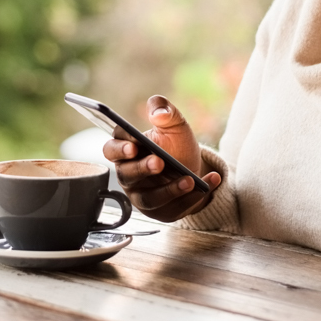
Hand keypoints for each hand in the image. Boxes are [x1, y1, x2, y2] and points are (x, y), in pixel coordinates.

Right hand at [101, 95, 221, 222]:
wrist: (194, 167)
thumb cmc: (176, 144)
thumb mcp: (174, 123)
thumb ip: (164, 109)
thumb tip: (159, 112)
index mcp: (126, 150)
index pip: (112, 149)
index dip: (120, 149)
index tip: (134, 146)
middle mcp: (129, 175)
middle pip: (127, 175)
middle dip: (142, 169)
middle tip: (159, 162)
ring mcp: (142, 196)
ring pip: (149, 198)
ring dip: (170, 190)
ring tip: (190, 180)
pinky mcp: (160, 211)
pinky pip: (173, 208)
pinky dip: (191, 198)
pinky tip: (208, 183)